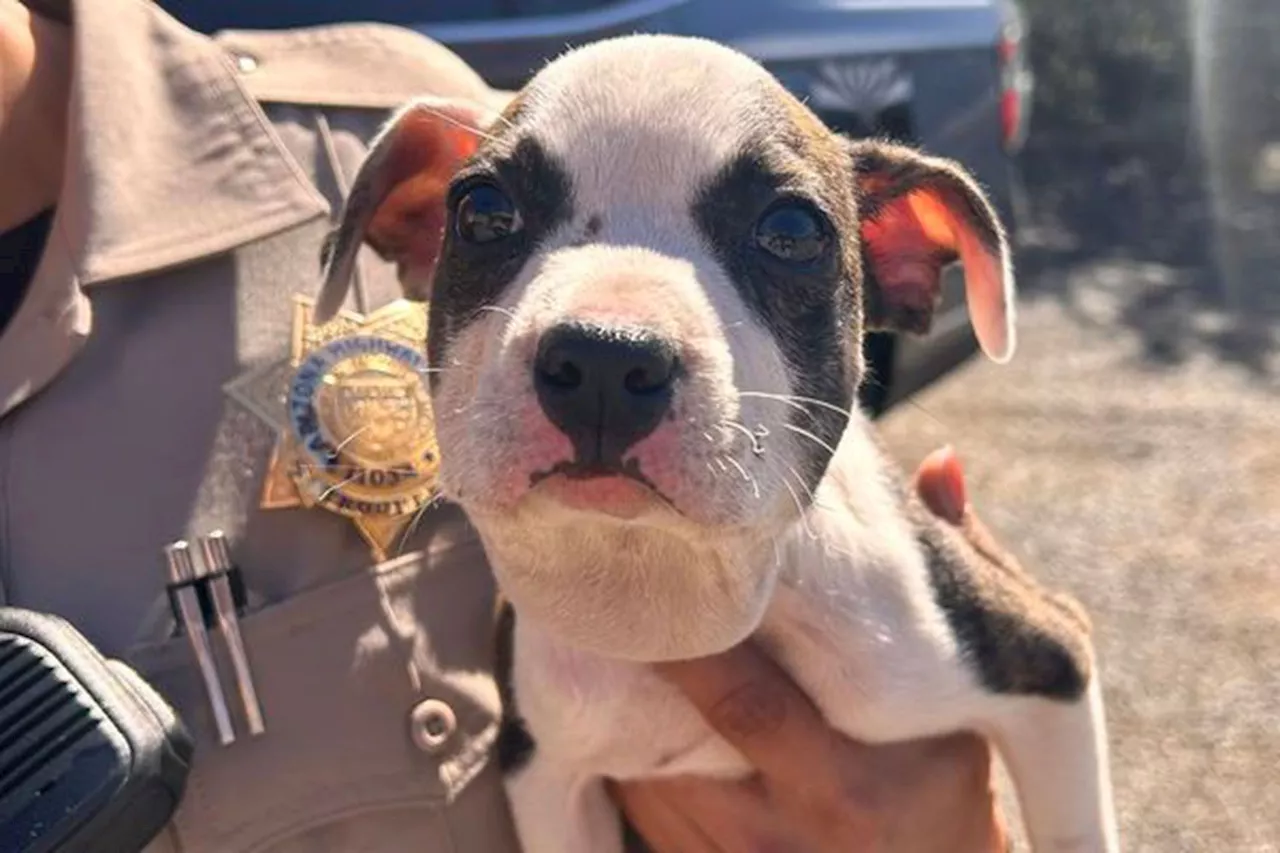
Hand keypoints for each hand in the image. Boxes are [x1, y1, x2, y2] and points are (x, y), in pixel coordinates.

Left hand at [611, 446, 1009, 851]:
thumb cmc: (948, 799)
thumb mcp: (966, 714)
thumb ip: (955, 593)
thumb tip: (941, 462)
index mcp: (847, 786)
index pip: (747, 700)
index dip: (695, 635)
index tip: (665, 562)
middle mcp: (776, 829)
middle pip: (674, 727)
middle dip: (637, 646)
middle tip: (606, 568)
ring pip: (638, 763)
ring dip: (615, 687)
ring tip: (598, 608)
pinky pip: (633, 796)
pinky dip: (615, 737)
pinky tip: (610, 680)